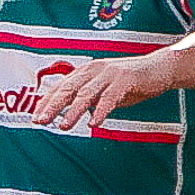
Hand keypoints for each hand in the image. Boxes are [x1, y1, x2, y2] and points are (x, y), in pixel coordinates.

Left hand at [33, 52, 175, 129]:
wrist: (159, 69)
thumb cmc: (130, 82)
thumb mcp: (105, 90)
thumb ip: (89, 100)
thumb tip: (70, 114)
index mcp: (86, 72)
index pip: (61, 88)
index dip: (46, 102)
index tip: (35, 116)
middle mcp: (93, 70)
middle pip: (68, 89)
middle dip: (52, 106)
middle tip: (39, 121)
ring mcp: (109, 73)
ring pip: (86, 94)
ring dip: (73, 111)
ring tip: (63, 126)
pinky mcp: (125, 79)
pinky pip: (110, 97)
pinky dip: (101, 111)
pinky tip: (94, 123)